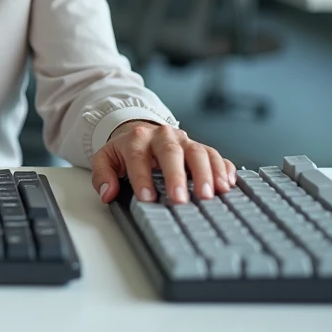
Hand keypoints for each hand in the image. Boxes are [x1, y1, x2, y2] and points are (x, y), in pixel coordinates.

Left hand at [91, 121, 236, 205]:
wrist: (143, 133)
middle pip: (172, 152)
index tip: (148, 198)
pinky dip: (224, 169)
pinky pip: (216, 155)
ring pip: (198, 152)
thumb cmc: (126, 151)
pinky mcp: (201, 148)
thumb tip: (107, 193)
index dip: (143, 177)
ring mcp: (185, 141)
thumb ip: (103, 175)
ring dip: (207, 173)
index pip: (139, 156)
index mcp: (137, 139)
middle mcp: (164, 136)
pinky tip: (228, 184)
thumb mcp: (107, 158)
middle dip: (177, 176)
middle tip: (181, 198)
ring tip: (211, 194)